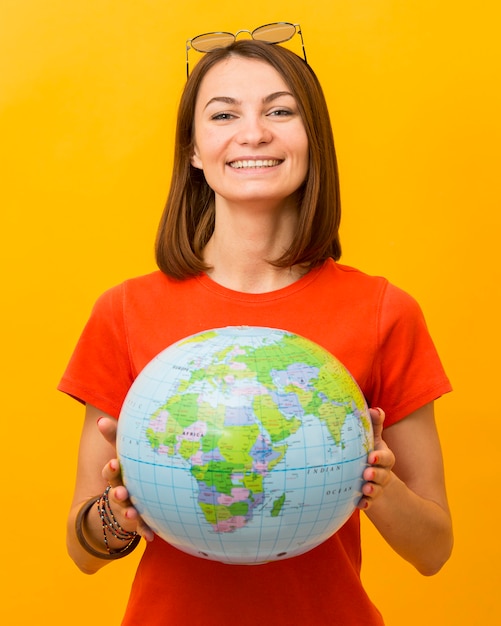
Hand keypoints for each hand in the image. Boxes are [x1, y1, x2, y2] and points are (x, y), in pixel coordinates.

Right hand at [98, 416, 154, 541]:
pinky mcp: (139, 522)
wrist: (125, 501)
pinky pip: (142, 528)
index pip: (110, 472)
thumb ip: (114, 437)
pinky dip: (145, 532)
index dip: (111, 469)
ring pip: (127, 513)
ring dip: (128, 515)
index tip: (115, 463)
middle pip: (116, 495)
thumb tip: (100, 419)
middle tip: (122, 492)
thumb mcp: (123, 453)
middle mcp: (119, 494)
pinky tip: (151, 537)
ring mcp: (128, 509)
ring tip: (132, 514)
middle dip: (117, 494)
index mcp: (116, 477)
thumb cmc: (128, 468)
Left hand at [358, 407, 395, 510]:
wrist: (373, 478)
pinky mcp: (368, 498)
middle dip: (376, 475)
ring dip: (372, 489)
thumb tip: (375, 409)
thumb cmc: (371, 453)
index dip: (380, 458)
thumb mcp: (374, 441)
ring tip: (364, 488)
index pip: (386, 458)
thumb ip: (375, 425)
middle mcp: (382, 474)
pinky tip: (360, 503)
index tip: (370, 457)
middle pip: (383, 475)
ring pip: (376, 490)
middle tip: (366, 473)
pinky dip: (365, 503)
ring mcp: (376, 487)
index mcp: (384, 459)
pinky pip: (367, 503)